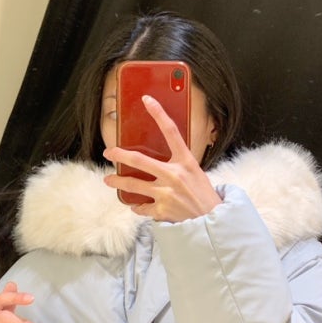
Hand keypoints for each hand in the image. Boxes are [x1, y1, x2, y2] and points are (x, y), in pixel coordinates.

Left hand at [102, 95, 220, 221]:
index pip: (171, 131)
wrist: (213, 222)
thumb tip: (160, 160)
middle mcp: (174, 175)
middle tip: (108, 152)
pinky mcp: (161, 210)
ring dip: (118, 181)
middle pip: (138, 160)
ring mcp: (166, 193)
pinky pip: (141, 207)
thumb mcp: (196, 173)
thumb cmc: (205, 196)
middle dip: (119, 155)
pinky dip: (137, 207)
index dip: (158, 113)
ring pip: (133, 185)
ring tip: (109, 180)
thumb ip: (179, 165)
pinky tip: (136, 205)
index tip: (147, 100)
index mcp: (186, 161)